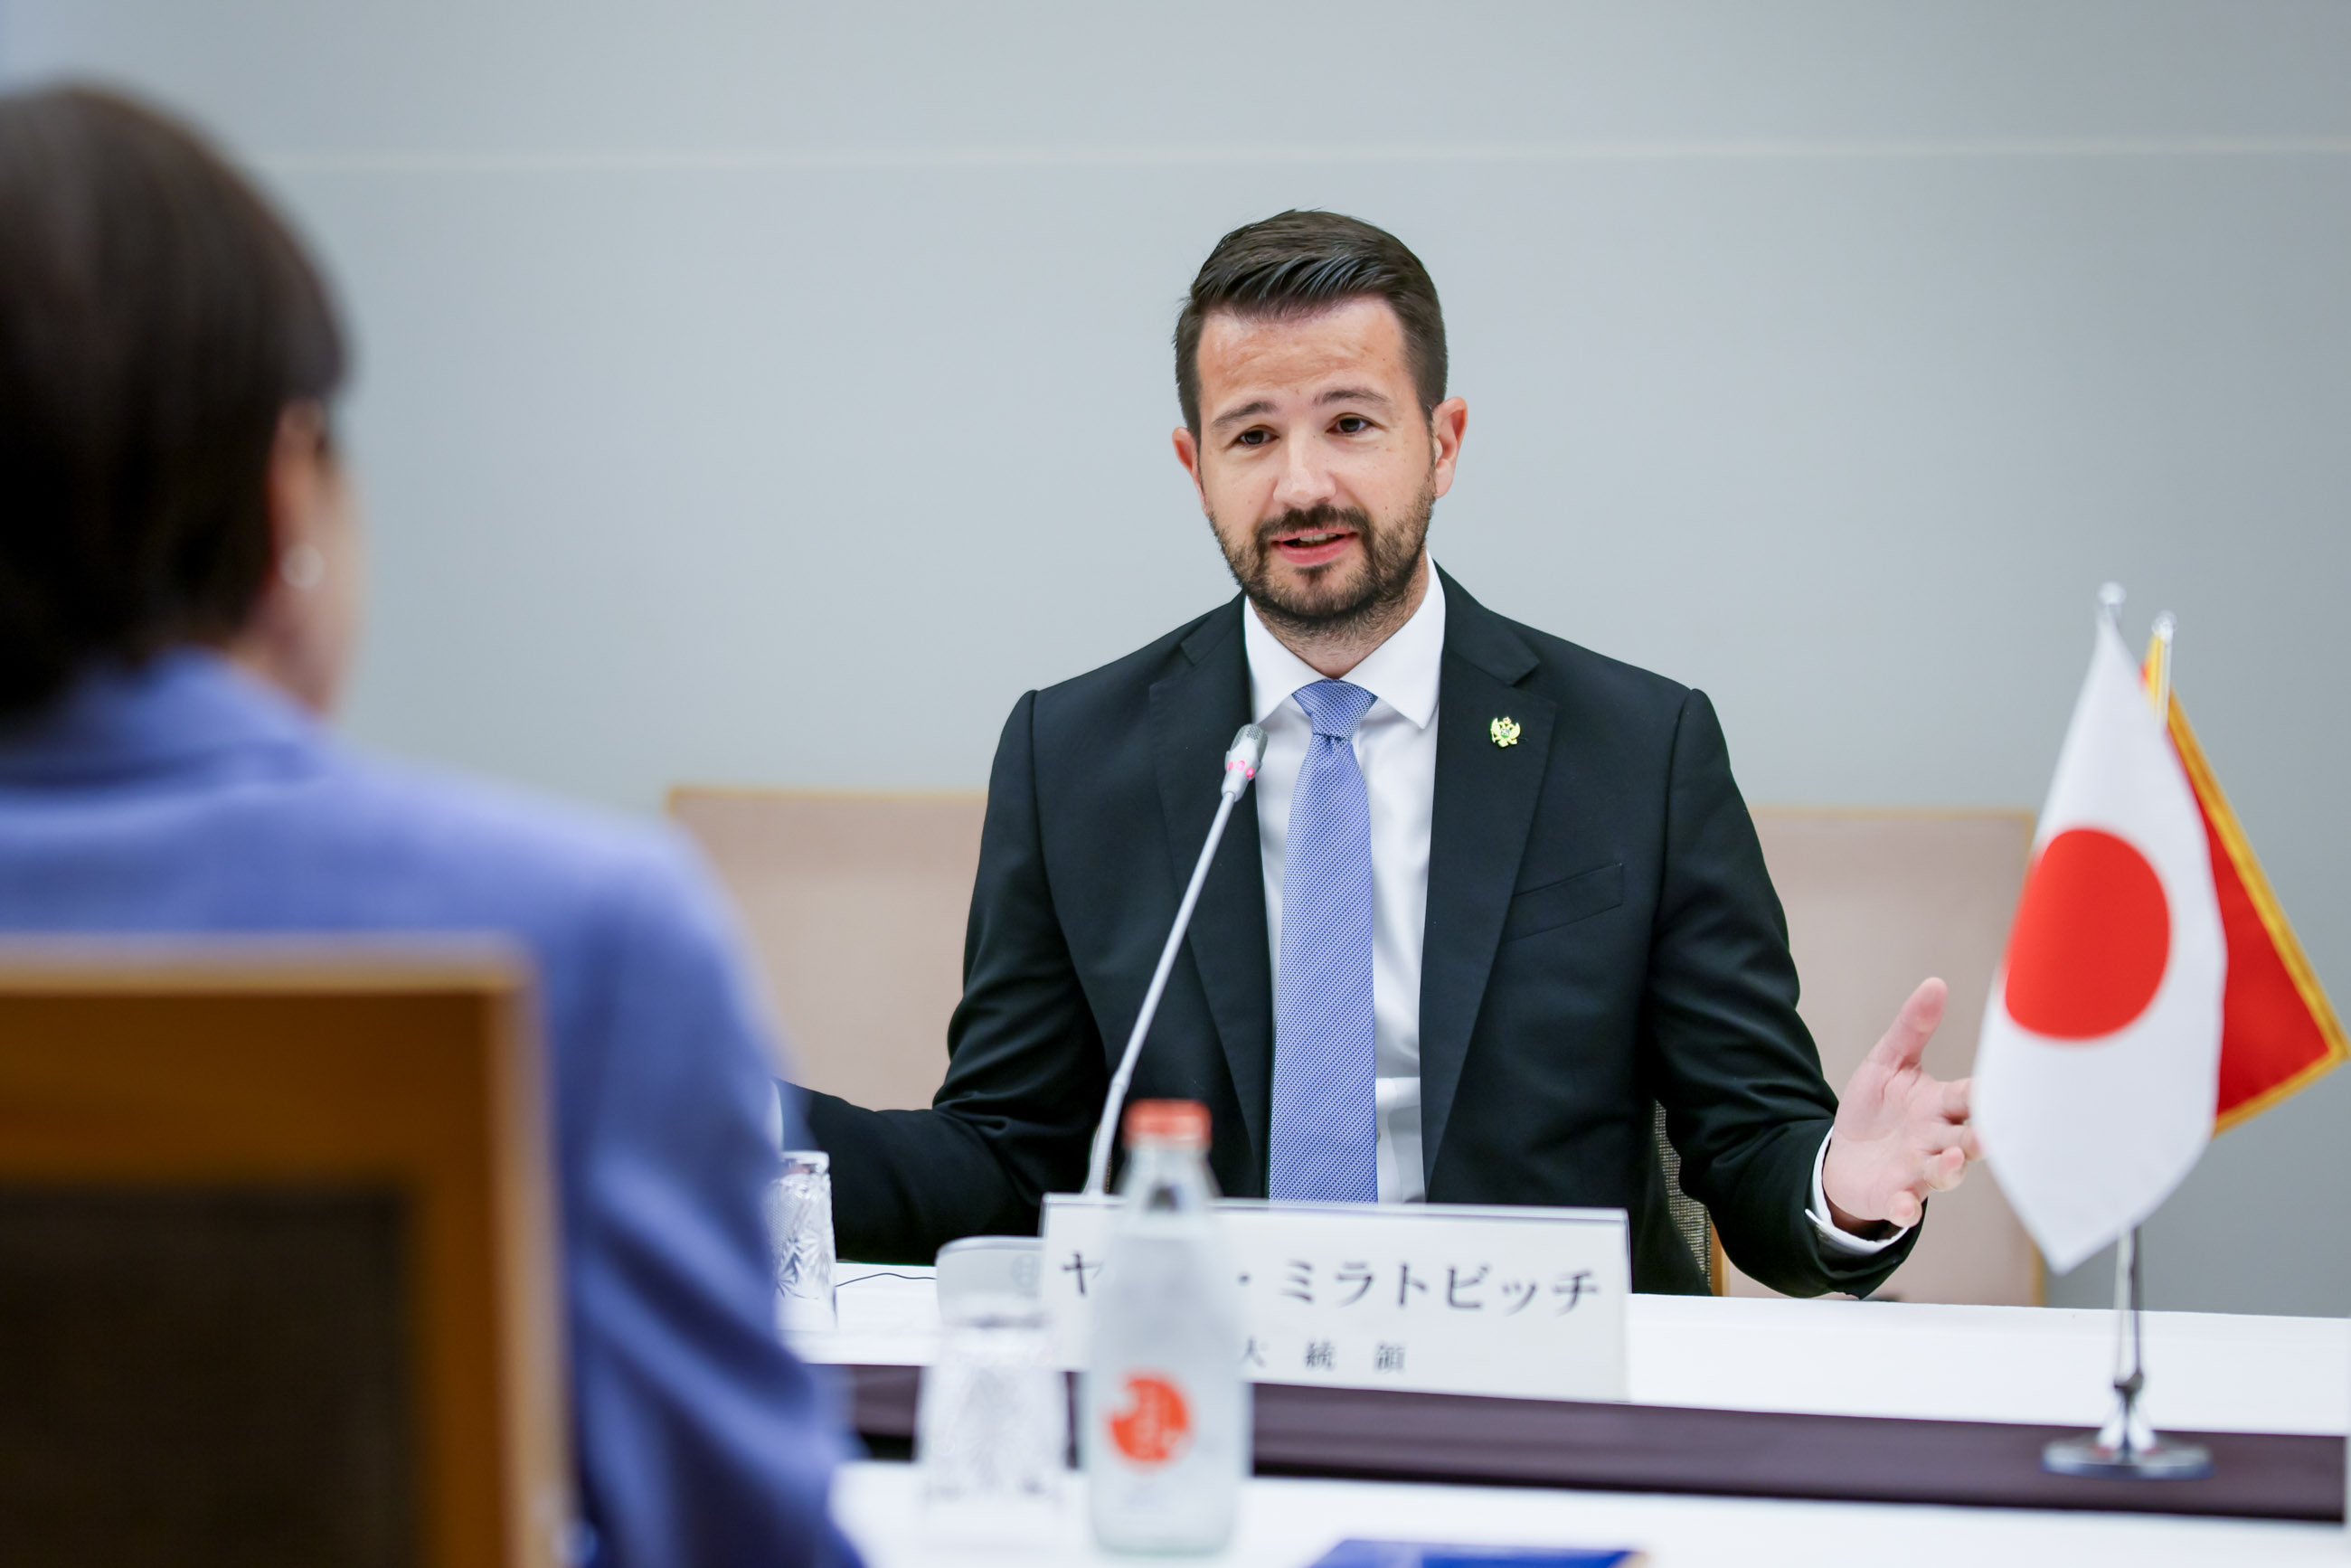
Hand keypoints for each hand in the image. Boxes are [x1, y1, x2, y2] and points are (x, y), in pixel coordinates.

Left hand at [1821, 977, 1979, 1232]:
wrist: (1843, 1156)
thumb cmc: (1875, 1110)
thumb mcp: (1888, 1063)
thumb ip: (1912, 1027)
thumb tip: (1936, 983)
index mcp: (1941, 1106)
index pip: (1973, 1097)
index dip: (1990, 1093)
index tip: (2013, 1085)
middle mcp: (1938, 1140)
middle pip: (1969, 1138)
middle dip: (1980, 1136)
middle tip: (1989, 1132)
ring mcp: (1918, 1170)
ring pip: (1944, 1172)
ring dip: (1950, 1168)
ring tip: (1951, 1158)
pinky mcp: (1893, 1195)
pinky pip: (1903, 1205)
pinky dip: (1905, 1208)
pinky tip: (1903, 1207)